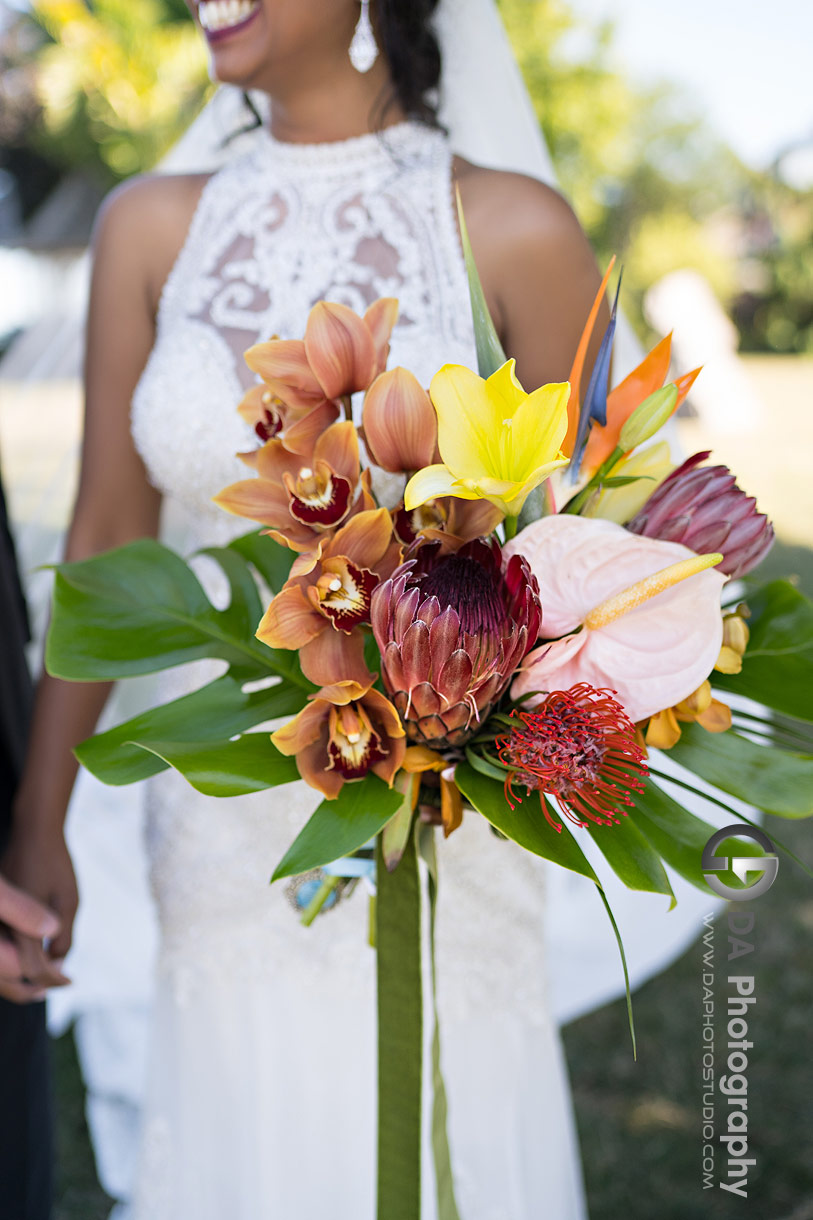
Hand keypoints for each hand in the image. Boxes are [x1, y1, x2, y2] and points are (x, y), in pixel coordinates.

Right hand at [0, 824, 75, 1003]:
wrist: (32, 833)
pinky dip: (11, 959)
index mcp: (19, 925)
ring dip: (19, 977)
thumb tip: (57, 962)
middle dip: (32, 987)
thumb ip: (64, 936)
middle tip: (59, 984)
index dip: (53, 979)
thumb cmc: (54, 864)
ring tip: (46, 976)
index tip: (70, 980)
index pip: (34, 970)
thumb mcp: (69, 901)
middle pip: (8, 976)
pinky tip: (31, 956)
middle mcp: (0, 926)